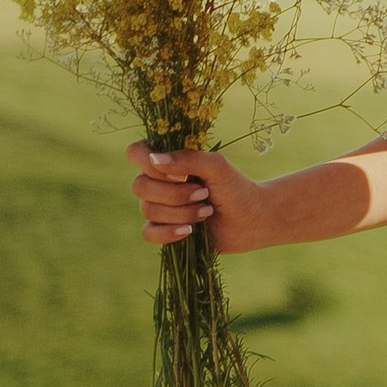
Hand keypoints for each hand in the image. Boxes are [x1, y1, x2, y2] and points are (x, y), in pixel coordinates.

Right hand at [126, 142, 273, 254]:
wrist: (252, 219)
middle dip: (174, 194)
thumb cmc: (236, 187)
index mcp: (167, 160)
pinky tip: (189, 231)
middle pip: (140, 186)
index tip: (179, 173)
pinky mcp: (164, 229)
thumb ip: (188, 159)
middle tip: (204, 193)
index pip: (135, 153)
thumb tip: (155, 160)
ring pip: (148, 210)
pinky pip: (148, 233)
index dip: (148, 164)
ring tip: (207, 211)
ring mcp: (159, 206)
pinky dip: (168, 232)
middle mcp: (158, 182)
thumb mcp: (217, 166)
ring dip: (182, 213)